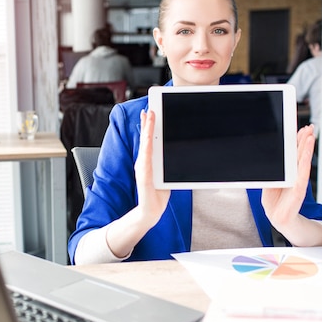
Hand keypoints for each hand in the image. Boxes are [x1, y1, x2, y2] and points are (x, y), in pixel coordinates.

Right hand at [134, 109, 170, 225]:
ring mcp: (142, 168)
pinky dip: (146, 148)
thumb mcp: (165, 176)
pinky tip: (147, 139)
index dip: (148, 126)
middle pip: (145, 139)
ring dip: (147, 131)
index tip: (150, 113)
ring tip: (149, 118)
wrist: (150, 212)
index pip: (148, 141)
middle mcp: (143, 162)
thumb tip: (178, 154)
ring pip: (145, 145)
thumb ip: (167, 166)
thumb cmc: (157, 195)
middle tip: (149, 109)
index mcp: (149, 161)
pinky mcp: (144, 176)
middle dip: (147, 123)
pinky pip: (146, 159)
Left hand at [261, 124, 314, 231]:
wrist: (279, 220)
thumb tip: (272, 158)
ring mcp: (297, 184)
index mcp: (288, 173)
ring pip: (302, 163)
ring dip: (306, 149)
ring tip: (310, 136)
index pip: (293, 154)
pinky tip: (306, 155)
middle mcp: (295, 176)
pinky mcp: (297, 192)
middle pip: (299, 155)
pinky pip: (301, 176)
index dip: (297, 142)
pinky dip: (303, 165)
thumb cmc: (275, 201)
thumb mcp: (271, 183)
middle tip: (309, 128)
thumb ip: (274, 172)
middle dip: (304, 141)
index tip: (301, 129)